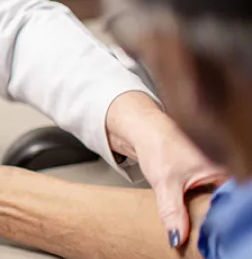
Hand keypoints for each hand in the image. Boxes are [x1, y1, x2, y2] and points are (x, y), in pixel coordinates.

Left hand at [136, 119, 225, 247]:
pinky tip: (182, 220)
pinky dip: (190, 212)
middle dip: (206, 223)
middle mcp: (218, 178)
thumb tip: (176, 238)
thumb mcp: (165, 184)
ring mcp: (207, 181)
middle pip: (218, 210)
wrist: (143, 132)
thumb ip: (172, 211)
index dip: (215, 224)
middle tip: (193, 235)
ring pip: (207, 208)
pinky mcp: (195, 184)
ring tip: (186, 227)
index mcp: (220, 176)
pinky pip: (197, 204)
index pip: (226, 208)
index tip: (203, 236)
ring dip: (197, 219)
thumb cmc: (159, 147)